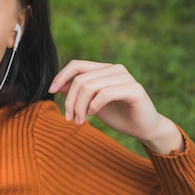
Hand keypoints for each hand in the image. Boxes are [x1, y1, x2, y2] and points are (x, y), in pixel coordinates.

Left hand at [49, 60, 183, 153]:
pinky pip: (104, 94)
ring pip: (90, 87)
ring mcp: (126, 77)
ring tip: (79, 121)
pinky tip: (93, 115)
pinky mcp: (134, 89)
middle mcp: (115, 69)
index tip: (51, 91)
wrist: (144, 129)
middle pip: (80, 80)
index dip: (61, 76)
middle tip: (69, 118)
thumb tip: (59, 85)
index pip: (77, 65)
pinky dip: (93, 106)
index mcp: (104, 69)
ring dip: (79, 106)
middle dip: (70, 101)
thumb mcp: (91, 103)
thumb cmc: (118, 115)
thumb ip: (78, 92)